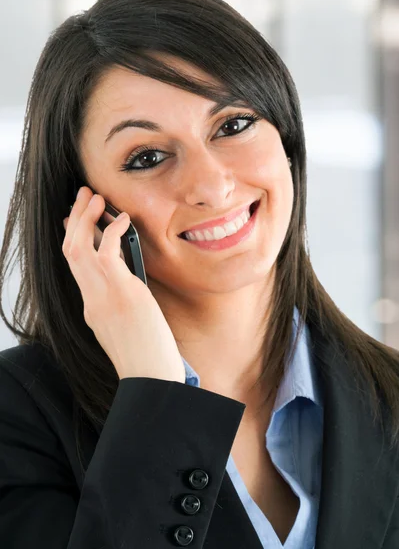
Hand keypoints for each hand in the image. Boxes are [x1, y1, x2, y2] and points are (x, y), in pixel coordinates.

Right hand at [62, 186, 185, 383]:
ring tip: (94, 196)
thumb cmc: (147, 356)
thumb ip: (124, 302)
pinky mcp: (121, 293)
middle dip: (74, 219)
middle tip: (82, 196)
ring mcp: (103, 295)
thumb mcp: (129, 326)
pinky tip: (122, 219)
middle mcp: (91, 299)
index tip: (75, 219)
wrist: (152, 377)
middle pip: (70, 250)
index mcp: (92, 307)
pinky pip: (108, 252)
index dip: (73, 238)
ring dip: (85, 218)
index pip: (75, 265)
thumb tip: (132, 282)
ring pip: (79, 247)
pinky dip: (112, 231)